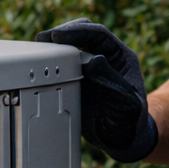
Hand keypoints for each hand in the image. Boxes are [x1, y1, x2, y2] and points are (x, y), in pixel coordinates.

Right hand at [34, 18, 157, 160]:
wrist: (119, 136)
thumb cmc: (129, 120)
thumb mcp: (126, 102)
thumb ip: (112, 81)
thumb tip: (93, 60)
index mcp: (121, 57)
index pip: (99, 34)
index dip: (79, 31)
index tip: (59, 35)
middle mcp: (105, 56)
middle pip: (84, 32)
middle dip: (64, 32)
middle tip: (45, 38)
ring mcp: (89, 66)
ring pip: (72, 44)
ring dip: (56, 44)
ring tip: (39, 47)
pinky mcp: (77, 76)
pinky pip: (63, 62)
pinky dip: (52, 60)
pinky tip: (41, 63)